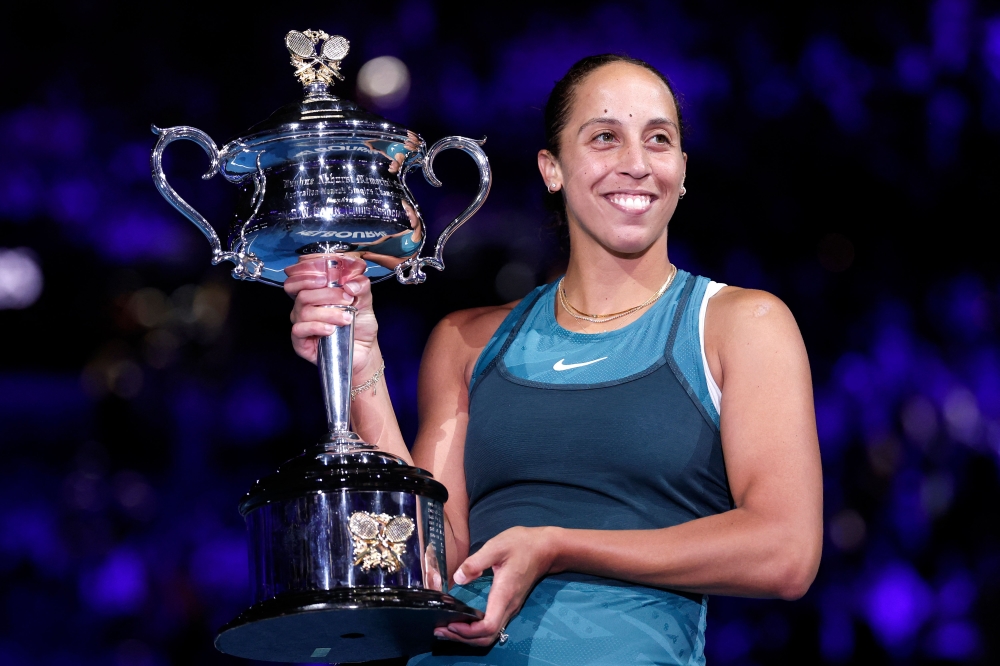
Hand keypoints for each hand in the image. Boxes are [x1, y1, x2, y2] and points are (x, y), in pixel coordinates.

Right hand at [284, 255, 379, 378]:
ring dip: (328, 313)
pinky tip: (331, 330)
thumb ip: (360, 287)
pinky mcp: (300, 342)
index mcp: (314, 295)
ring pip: (304, 312)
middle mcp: (303, 308)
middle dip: (327, 295)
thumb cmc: (360, 324)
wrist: (364, 349)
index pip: (297, 281)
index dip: (306, 277)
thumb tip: (350, 284)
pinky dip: (317, 327)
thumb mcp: (365, 301)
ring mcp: (301, 325)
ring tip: (346, 318)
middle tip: (347, 300)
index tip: (325, 278)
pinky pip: (300, 330)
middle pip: (303, 295)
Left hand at [435, 526, 558, 646]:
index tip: (450, 624)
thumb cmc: (521, 544)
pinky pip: (492, 626)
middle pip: (487, 637)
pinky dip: (475, 630)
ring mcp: (510, 607)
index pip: (488, 626)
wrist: (545, 548)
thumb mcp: (496, 546)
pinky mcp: (509, 605)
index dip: (468, 631)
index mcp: (504, 594)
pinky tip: (462, 621)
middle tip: (440, 630)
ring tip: (447, 628)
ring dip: (468, 637)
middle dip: (463, 638)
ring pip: (490, 634)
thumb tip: (458, 578)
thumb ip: (476, 562)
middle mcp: (508, 606)